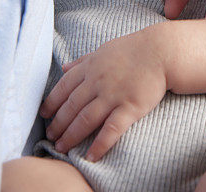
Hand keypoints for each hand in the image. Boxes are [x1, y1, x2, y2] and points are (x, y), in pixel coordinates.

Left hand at [39, 27, 167, 161]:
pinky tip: (91, 156)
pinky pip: (111, 129)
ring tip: (62, 148)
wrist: (161, 51)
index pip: (64, 88)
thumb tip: (63, 67)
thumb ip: (82, 60)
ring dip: (71, 136)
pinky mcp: (130, 107)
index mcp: (91, 67)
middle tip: (50, 137)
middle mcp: (98, 82)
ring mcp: (113, 95)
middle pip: (71, 107)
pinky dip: (100, 144)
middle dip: (58, 124)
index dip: (51, 103)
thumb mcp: (104, 49)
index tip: (44, 115)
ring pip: (86, 119)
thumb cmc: (133, 49)